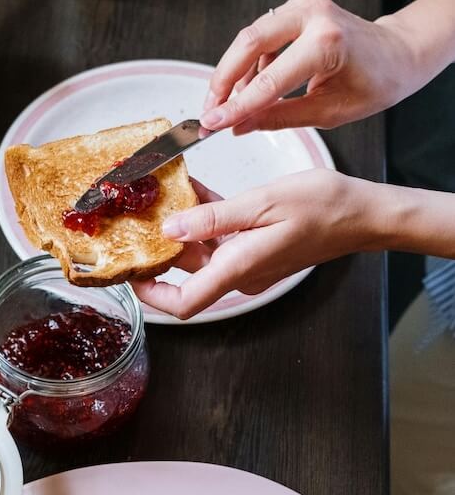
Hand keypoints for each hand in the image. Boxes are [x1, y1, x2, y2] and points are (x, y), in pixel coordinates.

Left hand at [133, 170, 382, 319]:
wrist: (362, 214)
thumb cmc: (323, 207)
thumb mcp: (262, 203)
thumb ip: (213, 217)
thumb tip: (172, 228)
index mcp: (239, 267)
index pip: (185, 303)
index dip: (152, 296)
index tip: (131, 275)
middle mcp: (241, 272)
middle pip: (187, 274)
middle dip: (160, 250)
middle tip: (137, 219)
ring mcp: (249, 262)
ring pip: (202, 252)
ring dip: (182, 228)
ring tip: (162, 195)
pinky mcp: (257, 249)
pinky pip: (221, 239)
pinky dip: (205, 219)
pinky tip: (194, 192)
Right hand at [200, 0, 420, 133]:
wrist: (399, 52)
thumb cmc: (376, 81)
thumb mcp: (329, 112)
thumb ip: (279, 117)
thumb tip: (239, 126)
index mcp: (327, 43)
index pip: (268, 81)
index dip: (236, 106)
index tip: (213, 123)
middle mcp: (312, 15)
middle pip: (247, 44)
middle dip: (223, 81)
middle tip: (210, 110)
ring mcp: (302, 5)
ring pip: (249, 38)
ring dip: (233, 73)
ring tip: (226, 105)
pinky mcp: (296, 6)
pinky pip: (261, 35)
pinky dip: (249, 63)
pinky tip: (248, 87)